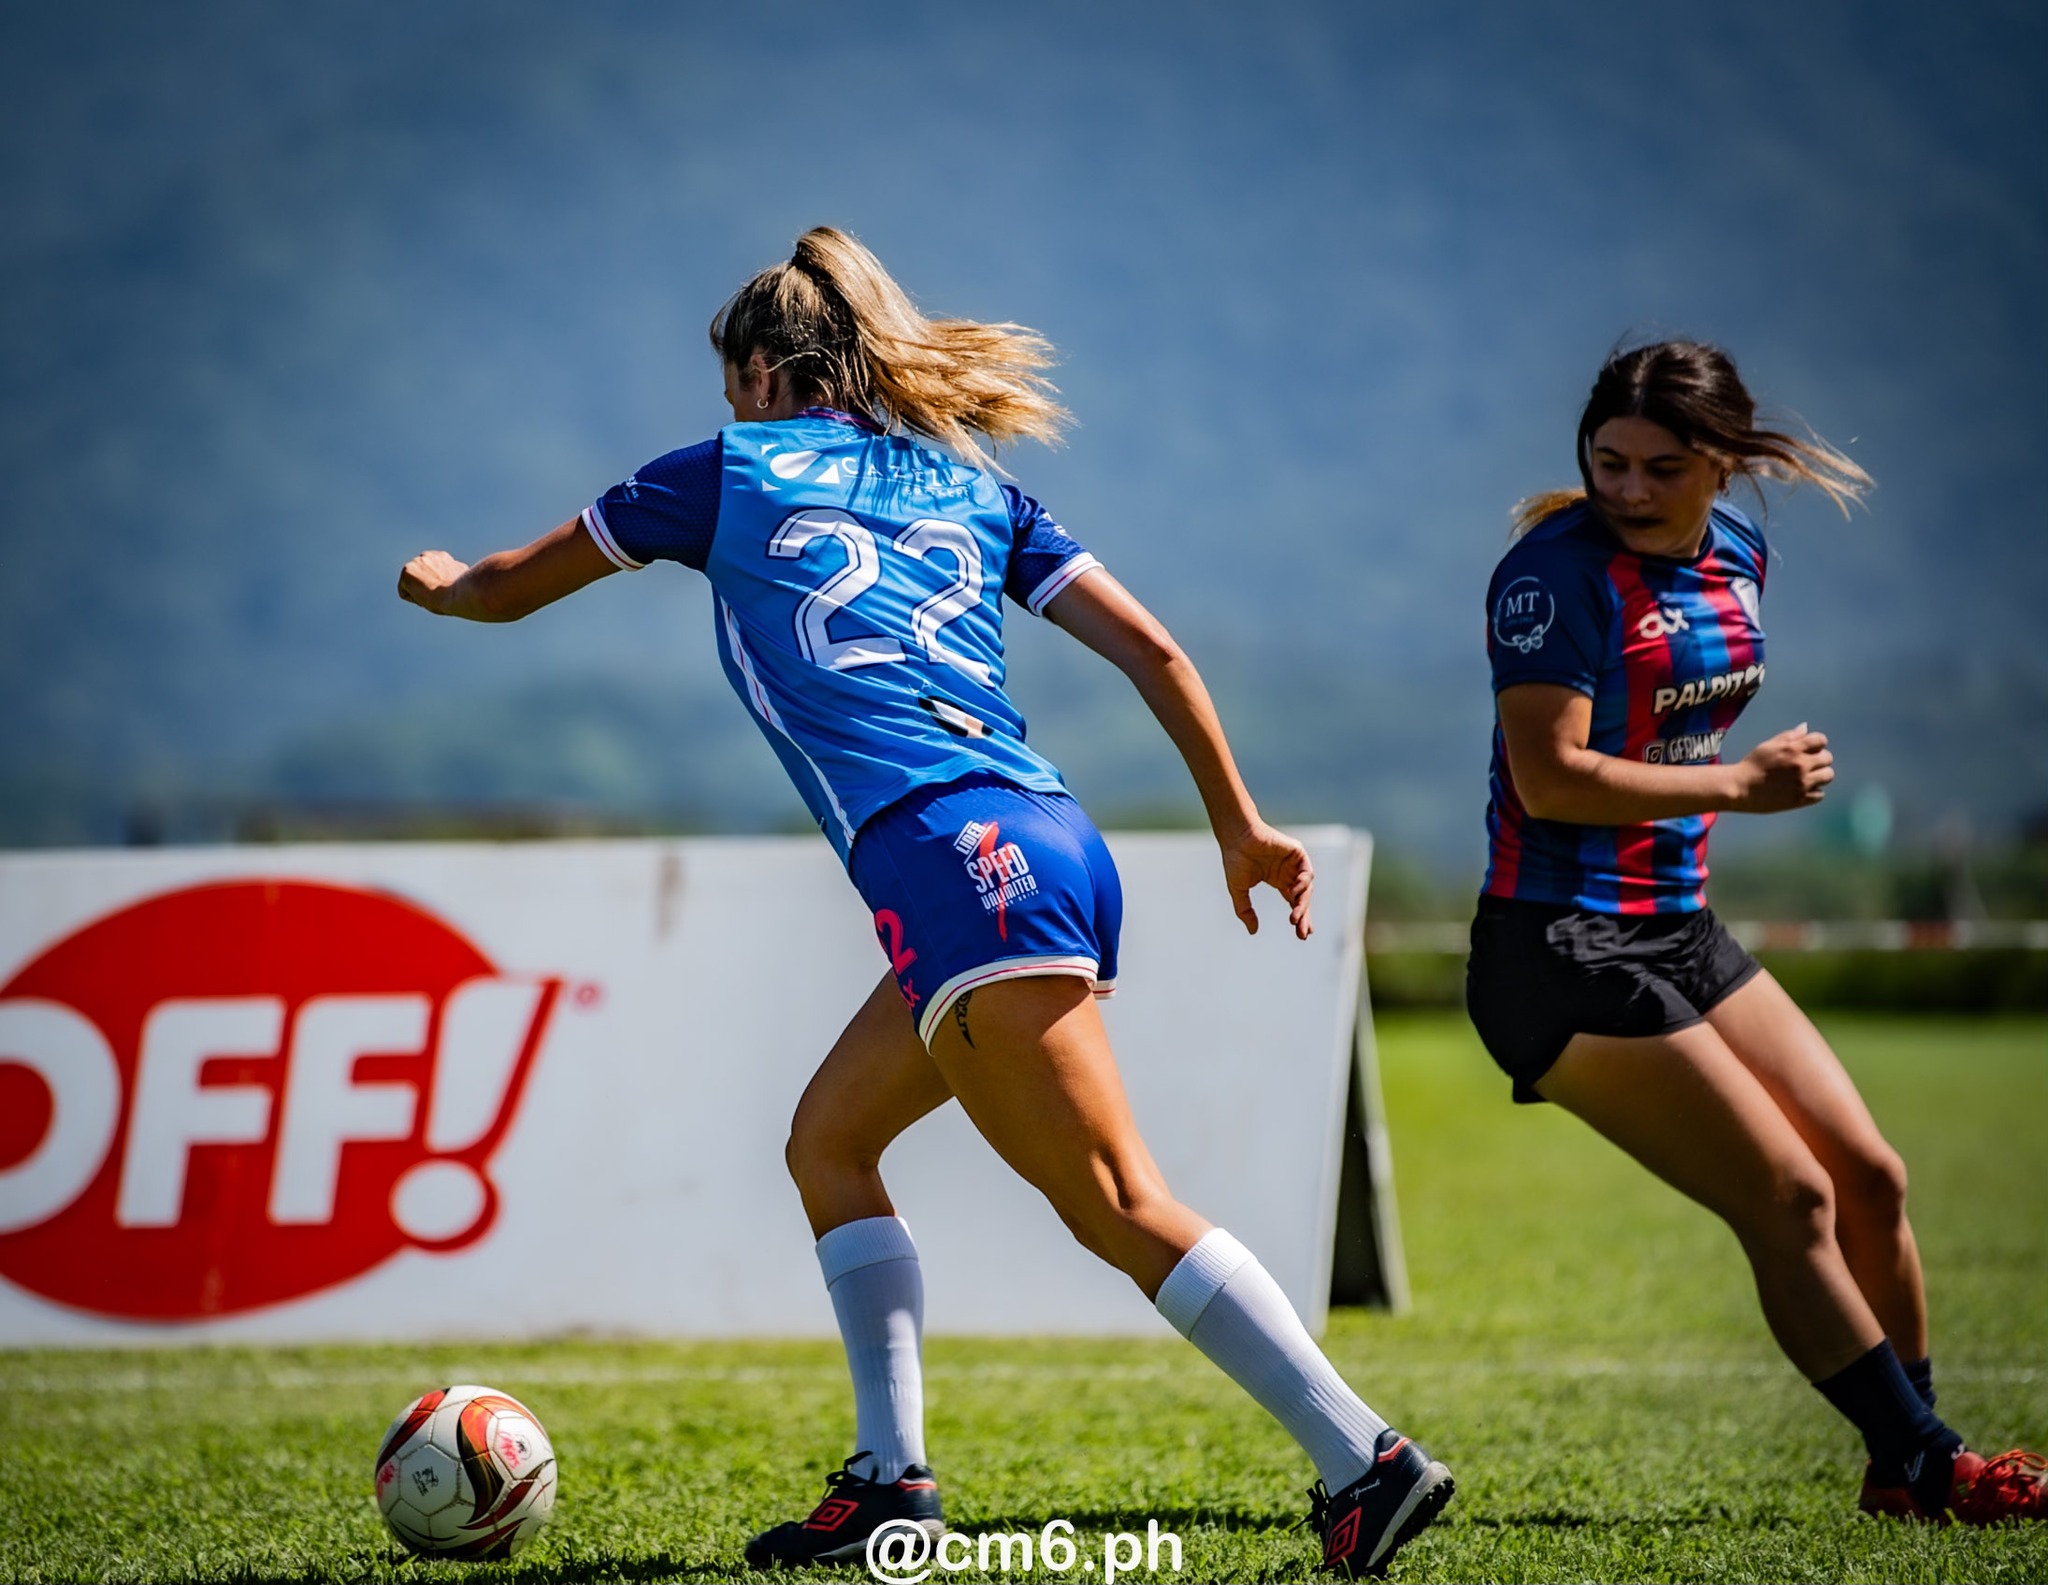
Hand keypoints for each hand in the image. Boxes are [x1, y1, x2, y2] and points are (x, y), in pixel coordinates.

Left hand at [398, 550, 469, 614]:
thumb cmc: (464, 592)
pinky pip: (405, 593)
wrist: (460, 594)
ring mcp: (415, 563)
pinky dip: (413, 599)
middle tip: (440, 596)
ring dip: (420, 593)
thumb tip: (457, 575)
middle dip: (426, 588)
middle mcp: (427, 556)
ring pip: (412, 585)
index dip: (439, 587)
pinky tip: (426, 598)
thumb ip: (453, 575)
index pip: (432, 575)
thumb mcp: (461, 580)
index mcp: (442, 557)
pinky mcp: (406, 572)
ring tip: (435, 597)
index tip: (447, 592)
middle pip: (420, 579)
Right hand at [1219, 820, 1314, 939]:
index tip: (1302, 935)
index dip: (1299, 917)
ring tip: (1294, 917)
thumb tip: (1253, 932)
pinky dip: (1303, 884)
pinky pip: (1307, 873)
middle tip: (1303, 933)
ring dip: (1302, 904)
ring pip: (1306, 888)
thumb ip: (1245, 911)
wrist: (1236, 838)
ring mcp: (1294, 863)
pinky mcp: (1297, 853)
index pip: (1293, 901)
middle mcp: (1288, 872)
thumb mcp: (1238, 891)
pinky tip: (1293, 893)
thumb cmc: (1235, 859)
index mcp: (1278, 880)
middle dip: (1303, 916)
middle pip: (1302, 898)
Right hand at [1732, 723, 1833, 812]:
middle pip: (1827, 758)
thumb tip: (1805, 728)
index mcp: (1792, 749)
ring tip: (1808, 777)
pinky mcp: (1800, 799)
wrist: (1739, 788)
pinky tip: (1802, 790)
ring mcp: (1802, 783)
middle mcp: (1801, 765)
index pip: (1820, 740)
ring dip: (1820, 775)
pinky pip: (1820, 794)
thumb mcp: (1768, 746)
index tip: (1810, 749)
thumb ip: (1789, 736)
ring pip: (1828, 776)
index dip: (1817, 744)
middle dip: (1819, 759)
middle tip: (1808, 764)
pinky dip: (1814, 792)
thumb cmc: (1751, 765)